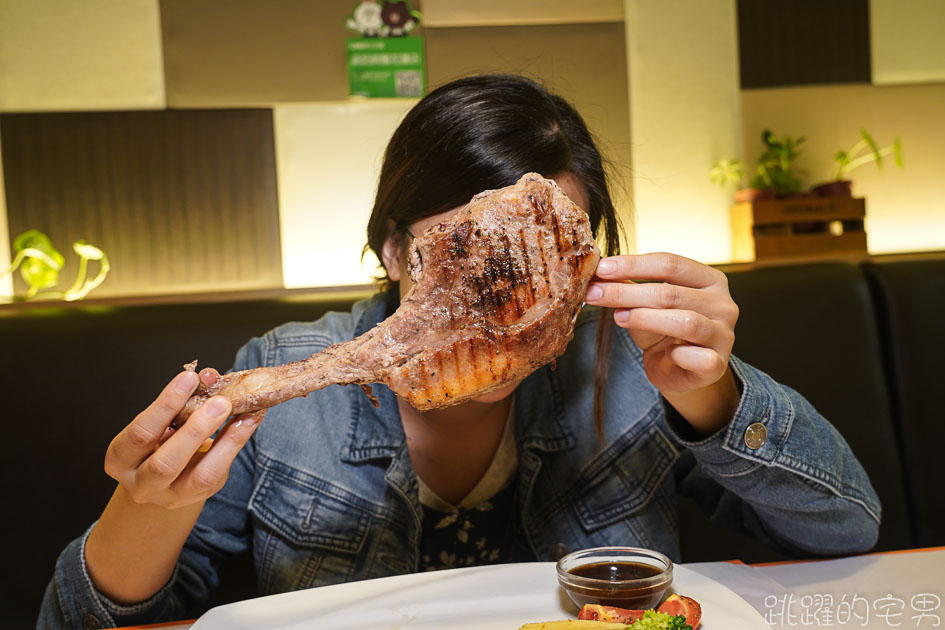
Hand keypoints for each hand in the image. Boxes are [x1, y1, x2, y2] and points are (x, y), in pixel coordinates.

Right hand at [104, 369, 262, 509]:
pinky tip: (249, 422)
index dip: (165, 404)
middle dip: (195, 430)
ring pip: (200, 476)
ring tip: (243, 414)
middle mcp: (141, 483)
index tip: (189, 378)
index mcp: (120, 458)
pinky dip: (236, 445)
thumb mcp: (159, 422)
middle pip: (165, 463)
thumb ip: (180, 401)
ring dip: (225, 442)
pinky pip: (220, 474)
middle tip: (220, 402)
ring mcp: (170, 496)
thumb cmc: (157, 439)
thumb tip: (209, 376)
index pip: (141, 432)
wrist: (160, 479)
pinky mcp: (198, 496)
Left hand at [585, 253, 739, 432]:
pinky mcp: (718, 364)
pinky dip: (676, 355)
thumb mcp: (645, 306)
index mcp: (709, 279)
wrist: (681, 373)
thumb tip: (599, 273)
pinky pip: (697, 357)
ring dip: (645, 318)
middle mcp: (723, 303)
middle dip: (626, 292)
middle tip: (594, 293)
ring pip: (685, 321)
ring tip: (618, 317)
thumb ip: (629, 289)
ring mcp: (724, 334)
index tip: (601, 268)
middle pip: (671, 292)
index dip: (633, 264)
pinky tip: (662, 354)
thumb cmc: (664, 332)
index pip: (670, 263)